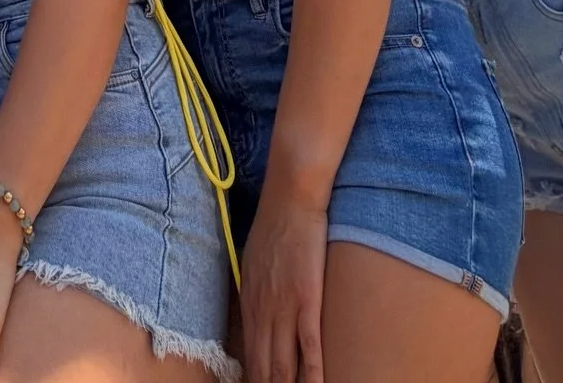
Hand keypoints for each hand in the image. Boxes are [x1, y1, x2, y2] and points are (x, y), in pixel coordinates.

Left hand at [239, 192, 327, 382]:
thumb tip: (255, 311)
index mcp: (249, 302)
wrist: (291, 197)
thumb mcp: (253, 261)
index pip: (249, 355)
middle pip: (264, 366)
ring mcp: (283, 306)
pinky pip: (309, 346)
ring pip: (283, 364)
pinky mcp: (306, 300)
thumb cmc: (275, 225)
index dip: (254, 379)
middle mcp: (262, 310)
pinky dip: (312, 373)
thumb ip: (254, 291)